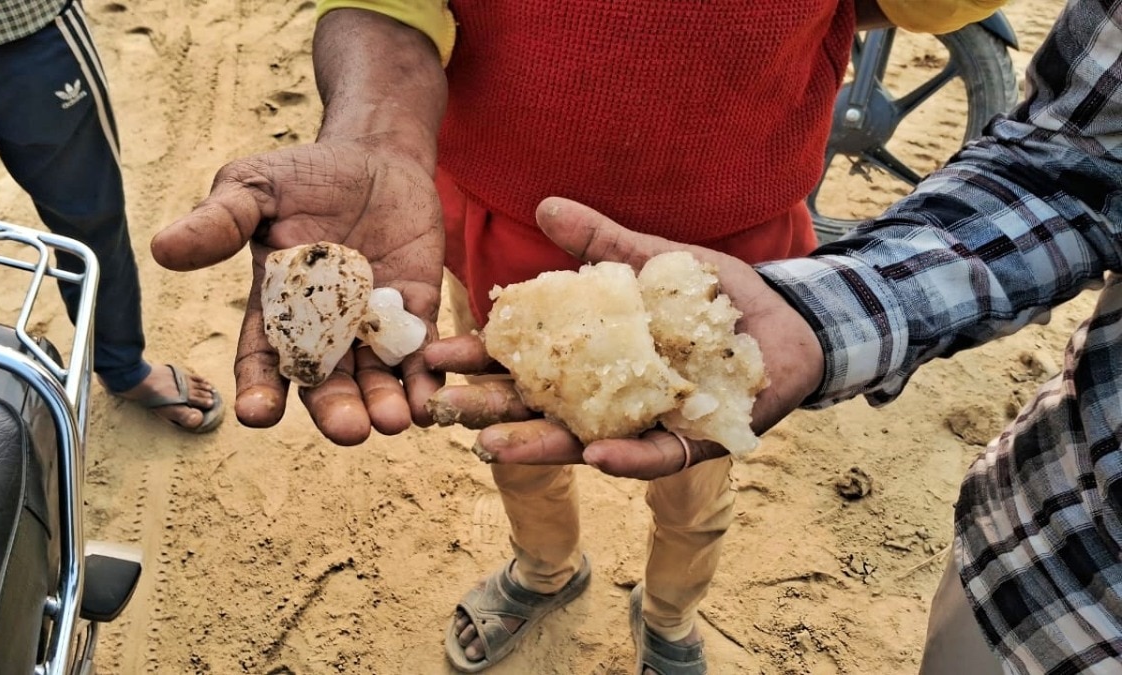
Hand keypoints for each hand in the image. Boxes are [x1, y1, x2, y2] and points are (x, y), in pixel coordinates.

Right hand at [151, 138, 443, 444]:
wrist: (376, 157)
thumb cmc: (306, 175)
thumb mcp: (255, 189)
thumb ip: (219, 222)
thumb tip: (162, 249)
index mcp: (276, 309)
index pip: (262, 360)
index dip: (260, 389)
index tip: (258, 415)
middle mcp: (323, 332)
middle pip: (325, 384)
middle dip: (335, 410)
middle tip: (349, 431)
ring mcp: (370, 326)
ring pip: (374, 379)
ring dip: (383, 404)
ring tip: (392, 422)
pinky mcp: (415, 314)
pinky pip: (419, 355)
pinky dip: (424, 381)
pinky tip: (429, 403)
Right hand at [423, 197, 823, 478]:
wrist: (788, 319)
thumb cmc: (715, 297)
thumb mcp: (652, 260)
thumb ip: (603, 242)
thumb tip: (546, 204)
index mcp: (594, 355)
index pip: (525, 360)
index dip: (480, 359)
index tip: (433, 352)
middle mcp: (610, 397)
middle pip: (540, 408)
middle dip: (491, 410)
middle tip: (443, 408)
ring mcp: (649, 423)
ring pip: (585, 442)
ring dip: (540, 445)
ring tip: (494, 447)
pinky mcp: (696, 440)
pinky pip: (658, 455)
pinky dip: (629, 455)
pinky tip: (597, 455)